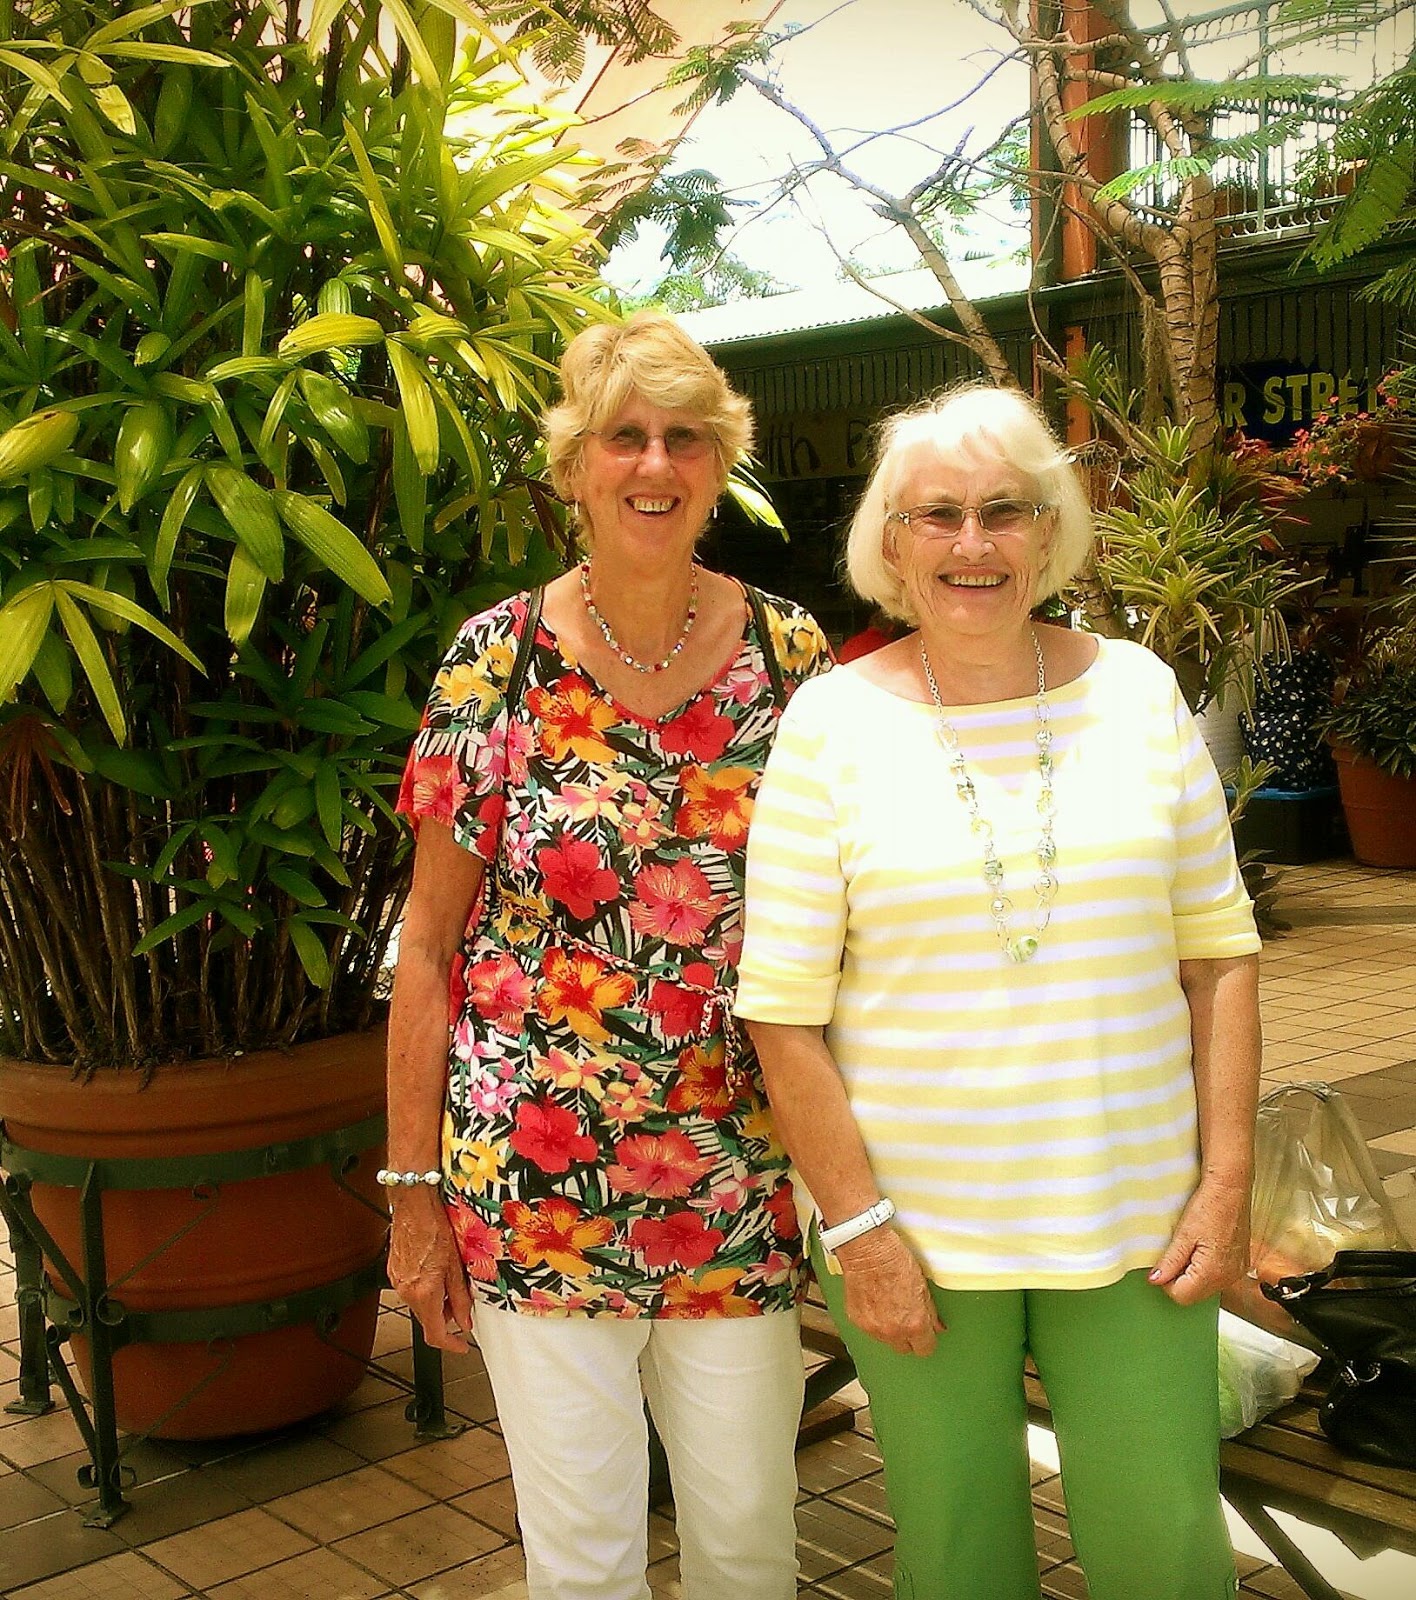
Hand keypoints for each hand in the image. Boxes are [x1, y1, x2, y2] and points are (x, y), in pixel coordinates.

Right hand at [387, 1189, 474, 1351]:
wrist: (413, 1205)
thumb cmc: (435, 1227)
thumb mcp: (456, 1265)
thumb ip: (461, 1297)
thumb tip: (465, 1321)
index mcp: (424, 1293)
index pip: (435, 1334)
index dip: (450, 1345)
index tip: (461, 1346)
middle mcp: (406, 1292)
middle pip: (426, 1319)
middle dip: (445, 1317)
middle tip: (461, 1301)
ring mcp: (397, 1282)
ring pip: (418, 1305)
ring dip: (435, 1301)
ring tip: (448, 1278)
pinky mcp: (393, 1272)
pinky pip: (410, 1290)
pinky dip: (424, 1289)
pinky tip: (434, 1270)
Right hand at [834, 1226, 943, 1356]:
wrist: (867, 1251)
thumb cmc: (894, 1261)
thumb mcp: (922, 1286)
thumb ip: (929, 1312)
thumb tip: (935, 1326)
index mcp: (914, 1324)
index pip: (925, 1349)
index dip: (926, 1340)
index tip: (925, 1333)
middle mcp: (893, 1331)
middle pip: (904, 1349)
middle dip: (908, 1338)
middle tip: (907, 1319)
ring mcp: (873, 1328)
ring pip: (886, 1340)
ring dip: (890, 1330)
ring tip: (889, 1307)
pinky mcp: (857, 1321)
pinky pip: (870, 1330)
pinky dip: (874, 1321)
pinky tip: (876, 1303)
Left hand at [1149, 1175, 1250, 1305]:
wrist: (1231, 1189)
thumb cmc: (1210, 1205)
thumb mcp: (1183, 1234)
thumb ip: (1169, 1261)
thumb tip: (1155, 1280)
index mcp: (1213, 1273)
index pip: (1181, 1296)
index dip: (1167, 1281)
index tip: (1163, 1264)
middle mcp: (1228, 1277)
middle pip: (1194, 1294)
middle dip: (1180, 1279)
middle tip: (1176, 1252)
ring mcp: (1236, 1272)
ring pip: (1205, 1287)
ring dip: (1193, 1274)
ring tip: (1191, 1247)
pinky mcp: (1240, 1264)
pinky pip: (1217, 1277)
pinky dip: (1206, 1268)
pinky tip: (1203, 1248)